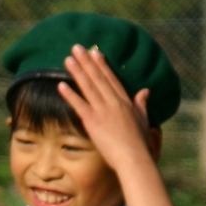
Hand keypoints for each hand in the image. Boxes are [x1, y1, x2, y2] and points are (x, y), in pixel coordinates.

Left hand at [58, 44, 155, 171]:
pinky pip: (79, 105)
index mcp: (125, 102)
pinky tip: (60, 85)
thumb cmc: (139, 143)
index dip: (102, 65)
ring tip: (68, 59)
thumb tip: (145, 91)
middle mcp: (113, 102)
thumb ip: (142, 104)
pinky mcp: (93, 121)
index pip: (111, 79)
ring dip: (77, 71)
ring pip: (88, 86)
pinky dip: (69, 94)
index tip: (95, 52)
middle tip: (76, 48)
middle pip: (97, 78)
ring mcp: (103, 110)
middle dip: (86, 61)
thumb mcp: (143, 119)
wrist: (133, 158)